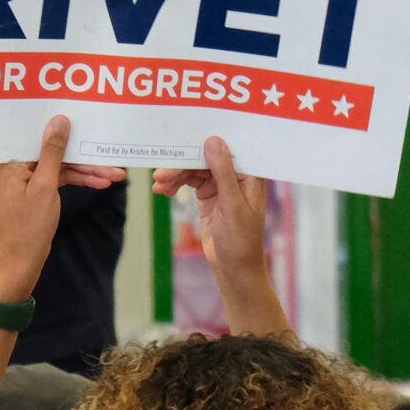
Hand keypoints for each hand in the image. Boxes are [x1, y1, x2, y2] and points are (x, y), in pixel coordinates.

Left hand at [0, 117, 120, 299]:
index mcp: (5, 159)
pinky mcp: (36, 185)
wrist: (24, 259)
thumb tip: (60, 121)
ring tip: (115, 173)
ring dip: (86, 168)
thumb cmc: (28, 226)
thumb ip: (53, 151)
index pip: (30, 130)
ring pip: (59, 162)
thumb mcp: (45, 186)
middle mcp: (12, 162)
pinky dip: (79, 178)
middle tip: (104, 147)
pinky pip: (59, 175)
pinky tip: (102, 181)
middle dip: (80, 151)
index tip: (76, 111)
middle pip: (49, 147)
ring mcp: (25, 174)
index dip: (53, 121)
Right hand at [150, 135, 267, 280]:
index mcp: (250, 174)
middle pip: (206, 159)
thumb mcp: (231, 204)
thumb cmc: (241, 240)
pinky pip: (190, 182)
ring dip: (175, 175)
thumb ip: (222, 171)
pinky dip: (176, 184)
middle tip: (160, 173)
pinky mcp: (208, 196)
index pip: (226, 149)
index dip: (204, 142)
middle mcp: (236, 176)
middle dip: (182, 164)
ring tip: (158, 184)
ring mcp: (221, 186)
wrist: (234, 268)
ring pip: (195, 170)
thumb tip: (213, 141)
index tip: (180, 140)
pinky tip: (163, 189)